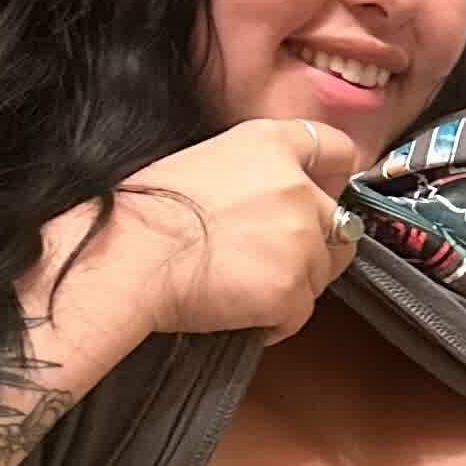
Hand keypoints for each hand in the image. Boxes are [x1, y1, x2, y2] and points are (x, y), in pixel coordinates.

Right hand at [97, 116, 366, 338]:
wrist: (127, 259)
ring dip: (293, 283)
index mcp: (271, 145)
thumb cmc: (144, 212)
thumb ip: (252, 173)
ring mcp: (300, 240)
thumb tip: (265, 198)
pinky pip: (298, 314)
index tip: (325, 191)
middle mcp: (296, 188)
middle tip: (271, 259)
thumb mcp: (204, 161)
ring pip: (322, 272)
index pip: (337, 149)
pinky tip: (238, 314)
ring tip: (241, 287)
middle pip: (338, 221)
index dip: (332, 176)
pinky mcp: (292, 290)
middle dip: (315, 244)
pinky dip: (274, 321)